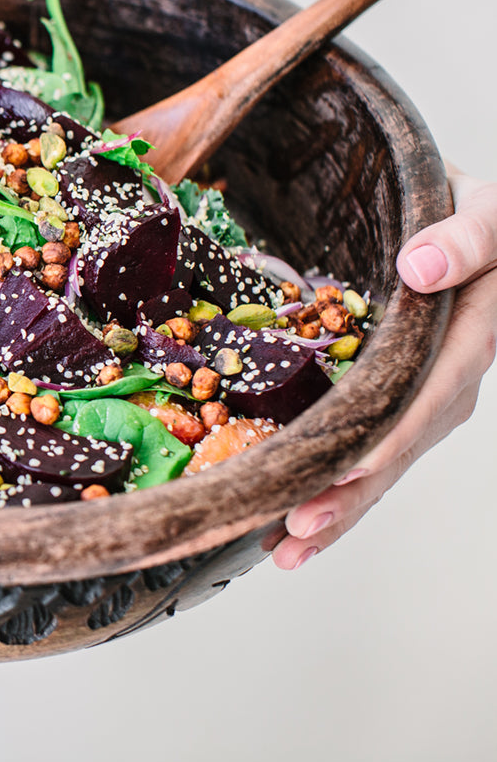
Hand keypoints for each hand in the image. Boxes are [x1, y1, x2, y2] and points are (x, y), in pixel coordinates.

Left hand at [274, 166, 496, 568]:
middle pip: (398, 447)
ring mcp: (425, 398)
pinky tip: (286, 525)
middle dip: (350, 493)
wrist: (466, 228)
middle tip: (296, 532)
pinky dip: (330, 486)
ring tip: (285, 550)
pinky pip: (366, 450)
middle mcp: (450, 379)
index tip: (348, 467)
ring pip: (379, 461)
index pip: (429, 395)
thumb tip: (422, 268)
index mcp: (471, 336)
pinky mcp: (398, 402)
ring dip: (335, 507)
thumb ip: (468, 237)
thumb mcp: (488, 211)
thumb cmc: (474, 216)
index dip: (388, 436)